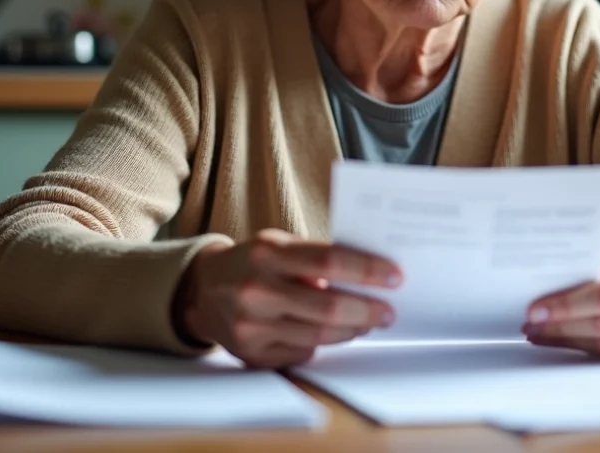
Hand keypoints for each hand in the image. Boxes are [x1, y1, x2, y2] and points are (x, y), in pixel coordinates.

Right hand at [174, 229, 401, 368]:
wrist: (202, 291)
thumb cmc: (254, 263)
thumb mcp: (278, 245)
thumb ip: (317, 257)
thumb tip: (371, 277)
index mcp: (268, 253)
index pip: (329, 261)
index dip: (367, 270)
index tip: (396, 276)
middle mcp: (257, 290)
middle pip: (329, 307)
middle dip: (368, 310)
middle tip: (389, 311)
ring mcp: (252, 326)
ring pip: (320, 335)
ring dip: (352, 329)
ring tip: (368, 321)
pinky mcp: (252, 354)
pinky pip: (304, 352)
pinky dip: (324, 342)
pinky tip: (335, 332)